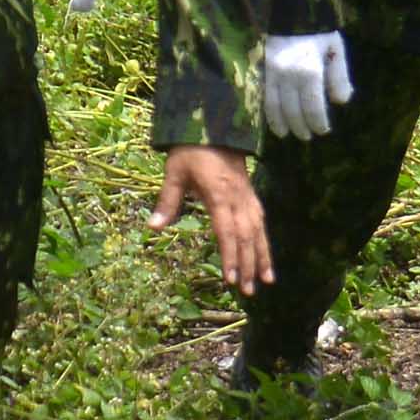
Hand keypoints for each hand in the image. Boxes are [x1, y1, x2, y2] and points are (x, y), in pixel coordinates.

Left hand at [151, 145, 273, 295]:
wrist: (214, 127)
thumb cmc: (190, 150)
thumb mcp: (174, 172)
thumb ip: (167, 200)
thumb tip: (152, 227)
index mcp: (219, 194)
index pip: (227, 231)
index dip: (230, 256)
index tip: (231, 278)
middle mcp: (238, 199)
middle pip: (246, 237)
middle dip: (248, 265)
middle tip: (247, 292)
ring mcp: (247, 197)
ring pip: (258, 232)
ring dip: (262, 257)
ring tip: (266, 282)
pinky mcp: (250, 195)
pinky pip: (261, 222)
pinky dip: (265, 241)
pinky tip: (266, 256)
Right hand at [258, 32, 352, 139]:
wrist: (287, 8)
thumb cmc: (315, 29)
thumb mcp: (334, 48)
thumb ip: (339, 76)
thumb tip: (341, 101)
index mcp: (309, 70)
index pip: (313, 107)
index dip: (318, 122)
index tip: (323, 130)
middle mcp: (287, 75)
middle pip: (292, 111)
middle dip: (300, 127)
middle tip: (307, 136)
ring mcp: (270, 72)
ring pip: (272, 106)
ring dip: (280, 124)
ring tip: (286, 134)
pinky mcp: (258, 68)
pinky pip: (260, 95)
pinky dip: (265, 111)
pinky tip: (271, 119)